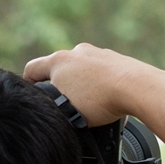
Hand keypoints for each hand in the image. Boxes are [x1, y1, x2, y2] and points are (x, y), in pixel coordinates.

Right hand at [22, 43, 161, 125]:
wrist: (136, 87)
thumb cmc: (100, 100)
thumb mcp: (66, 110)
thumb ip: (53, 107)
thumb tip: (51, 111)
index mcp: (59, 61)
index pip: (33, 69)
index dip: (28, 84)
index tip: (32, 95)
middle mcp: (76, 52)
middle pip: (58, 68)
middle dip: (59, 86)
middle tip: (64, 105)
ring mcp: (98, 53)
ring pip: (81, 70)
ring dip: (81, 84)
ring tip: (88, 104)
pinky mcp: (115, 59)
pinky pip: (101, 72)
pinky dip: (99, 83)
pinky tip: (106, 99)